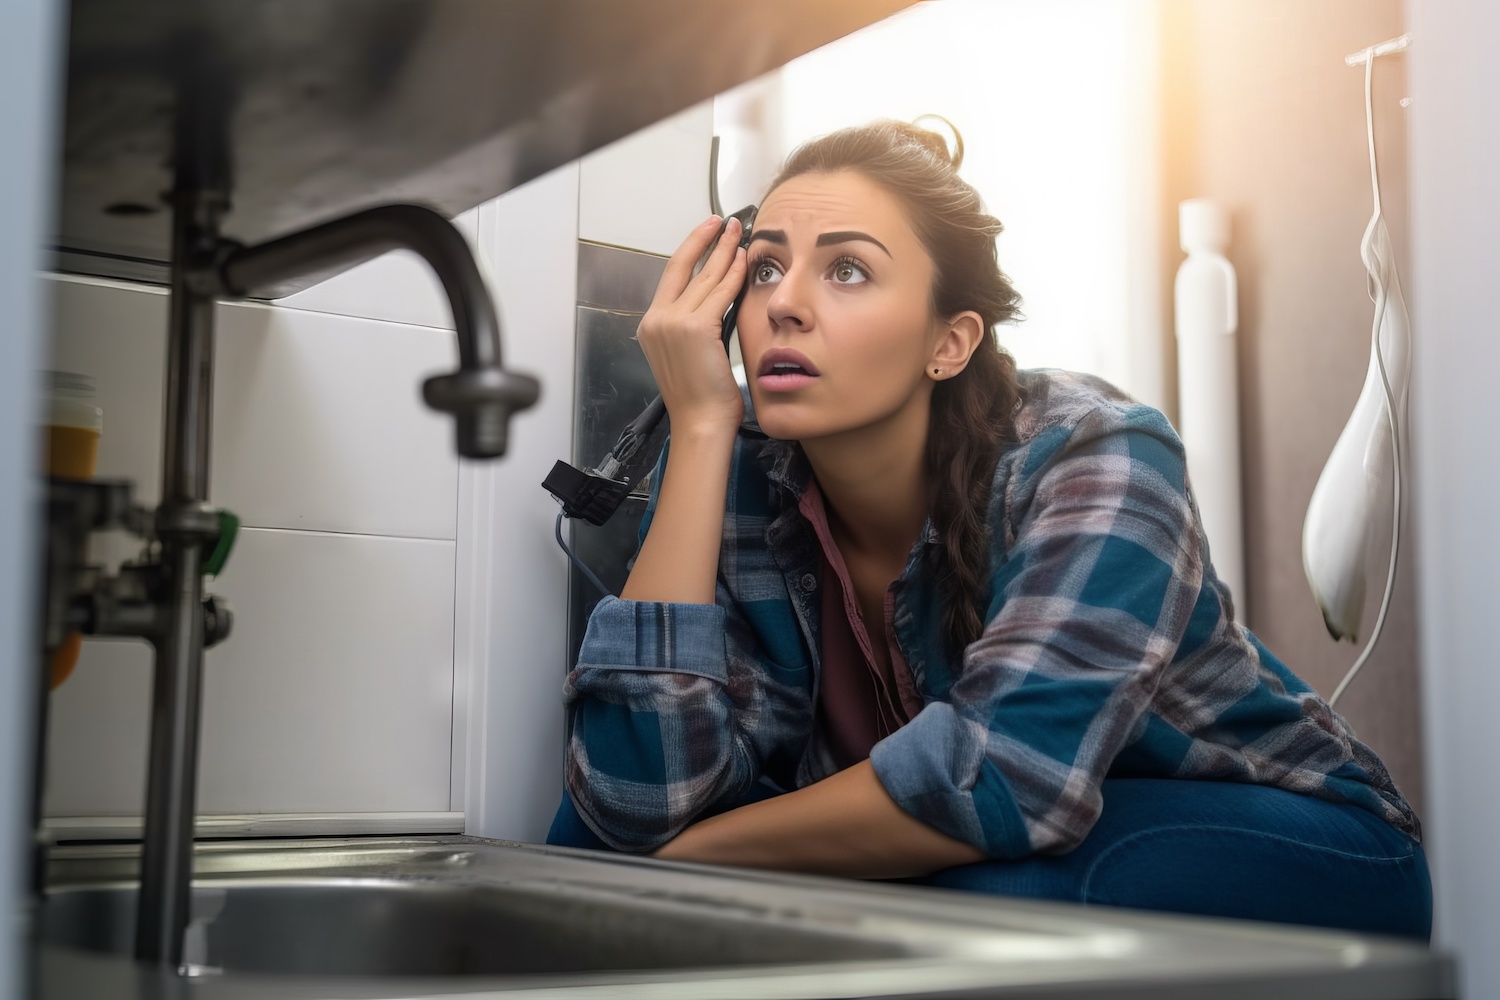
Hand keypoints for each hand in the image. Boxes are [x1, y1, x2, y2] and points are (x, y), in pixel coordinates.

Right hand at [635, 216, 747, 436]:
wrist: (700, 422)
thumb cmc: (700, 398)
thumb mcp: (688, 355)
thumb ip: (694, 325)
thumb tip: (715, 301)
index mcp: (652, 325)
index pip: (671, 276)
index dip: (690, 249)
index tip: (706, 232)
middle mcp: (657, 319)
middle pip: (685, 267)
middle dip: (708, 240)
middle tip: (726, 222)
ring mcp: (674, 322)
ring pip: (705, 276)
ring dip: (725, 251)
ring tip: (740, 234)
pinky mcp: (695, 327)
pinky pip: (721, 292)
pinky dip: (735, 274)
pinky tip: (746, 261)